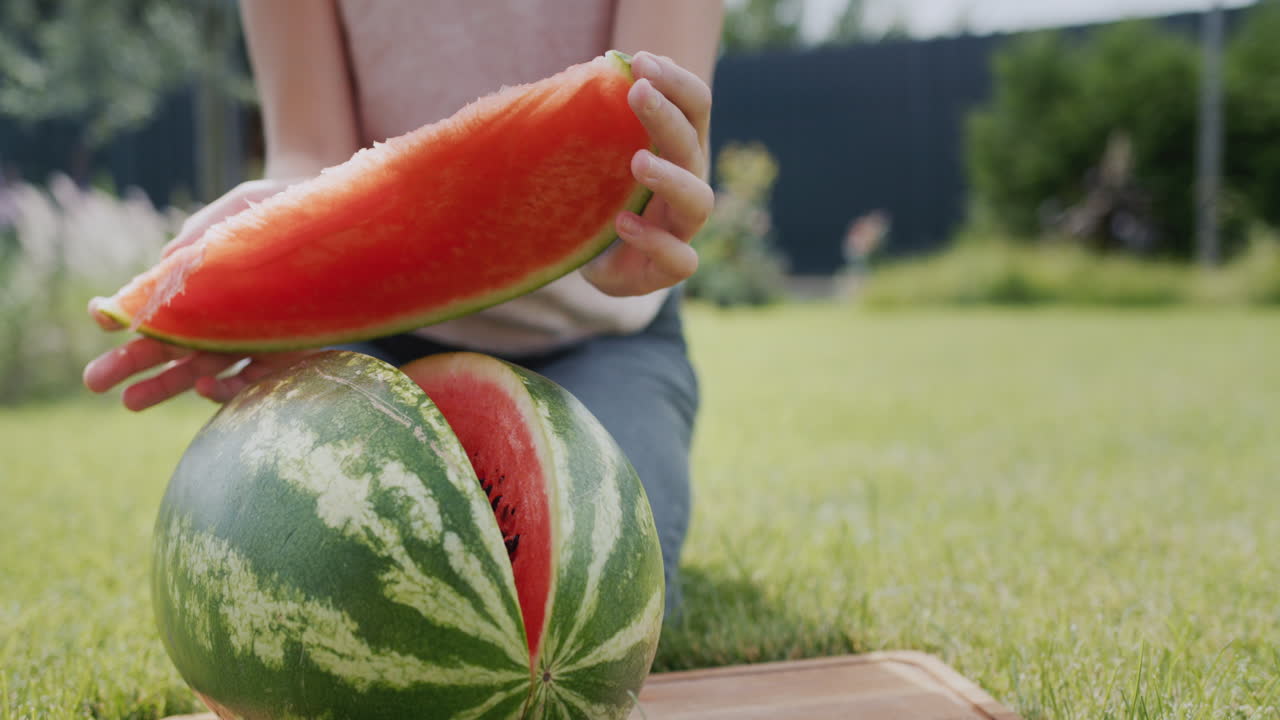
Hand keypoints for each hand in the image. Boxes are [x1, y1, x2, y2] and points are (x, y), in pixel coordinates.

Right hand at [85, 178, 313, 410]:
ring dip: (165, 386)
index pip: (152, 304)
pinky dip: (227, 386)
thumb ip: (202, 237)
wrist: (336, 218)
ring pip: (199, 369)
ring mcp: (250, 337)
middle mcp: (219, 316)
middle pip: (167, 346)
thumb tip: (164, 263)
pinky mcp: (285, 351)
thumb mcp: (238, 212)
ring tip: (129, 403)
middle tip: (93, 381)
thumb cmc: (279, 209)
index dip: (121, 312)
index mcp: (197, 284)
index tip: (98, 315)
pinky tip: (201, 386)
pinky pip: (253, 378)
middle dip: (128, 364)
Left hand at [582, 51, 713, 296]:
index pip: (696, 106)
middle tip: (638, 92)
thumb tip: (597, 69)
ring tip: (638, 162)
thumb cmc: (598, 193)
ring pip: (699, 201)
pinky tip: (623, 222)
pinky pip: (681, 261)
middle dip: (667, 117)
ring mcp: (680, 229)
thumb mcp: (597, 152)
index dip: (676, 81)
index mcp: (680, 149)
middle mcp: (688, 185)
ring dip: (671, 178)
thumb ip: (600, 118)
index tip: (642, 61)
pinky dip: (654, 241)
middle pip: (694, 145)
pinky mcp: (662, 270)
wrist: (594, 261)